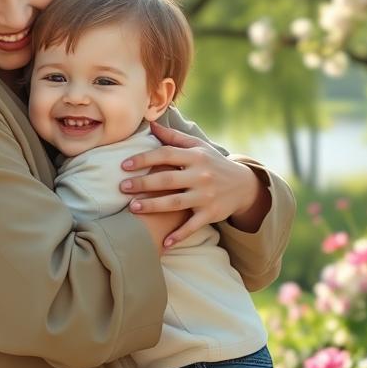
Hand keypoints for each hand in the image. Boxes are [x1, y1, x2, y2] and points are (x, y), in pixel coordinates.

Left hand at [120, 120, 263, 246]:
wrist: (244, 184)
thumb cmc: (212, 163)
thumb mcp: (198, 146)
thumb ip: (173, 137)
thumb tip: (150, 124)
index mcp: (195, 156)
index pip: (165, 154)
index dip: (144, 159)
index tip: (124, 165)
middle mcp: (200, 175)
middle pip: (167, 179)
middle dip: (143, 183)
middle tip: (122, 187)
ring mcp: (206, 196)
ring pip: (176, 202)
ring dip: (153, 206)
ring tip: (132, 208)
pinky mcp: (211, 214)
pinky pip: (192, 226)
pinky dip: (179, 235)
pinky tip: (164, 243)